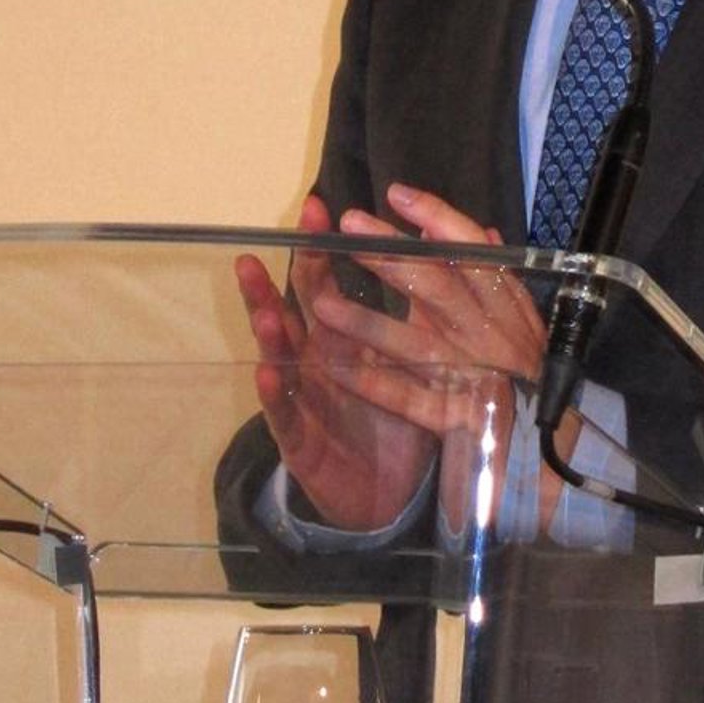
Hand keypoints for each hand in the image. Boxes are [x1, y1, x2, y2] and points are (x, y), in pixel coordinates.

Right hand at [233, 197, 436, 530]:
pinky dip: (276, 397)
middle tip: (257, 251)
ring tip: (263, 309)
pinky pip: (287, 418)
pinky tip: (268, 375)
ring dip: (269, 334)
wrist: (386, 495)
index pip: (325, 283)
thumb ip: (421, 305)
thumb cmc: (391, 419)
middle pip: (289, 314)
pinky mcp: (303, 444)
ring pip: (280, 361)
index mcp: (341, 337)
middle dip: (273, 283)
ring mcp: (305, 400)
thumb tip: (446, 248)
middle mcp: (315, 362)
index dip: (320, 248)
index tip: (316, 207)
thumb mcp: (410, 359)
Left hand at [301, 182, 546, 432]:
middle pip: (437, 287)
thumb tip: (481, 229)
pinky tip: (338, 370)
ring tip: (322, 305)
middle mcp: (490, 335)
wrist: (548, 446)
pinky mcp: (456, 419)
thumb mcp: (519, 318)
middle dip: (390, 256)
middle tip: (348, 227)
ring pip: (416, 345)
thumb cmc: (524, 369)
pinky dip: (376, 385)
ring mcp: (473, 377)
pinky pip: (411, 400)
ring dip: (368, 325)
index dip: (438, 219)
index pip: (473, 251)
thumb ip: (494, 277)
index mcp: (505, 304)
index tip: (397, 194)